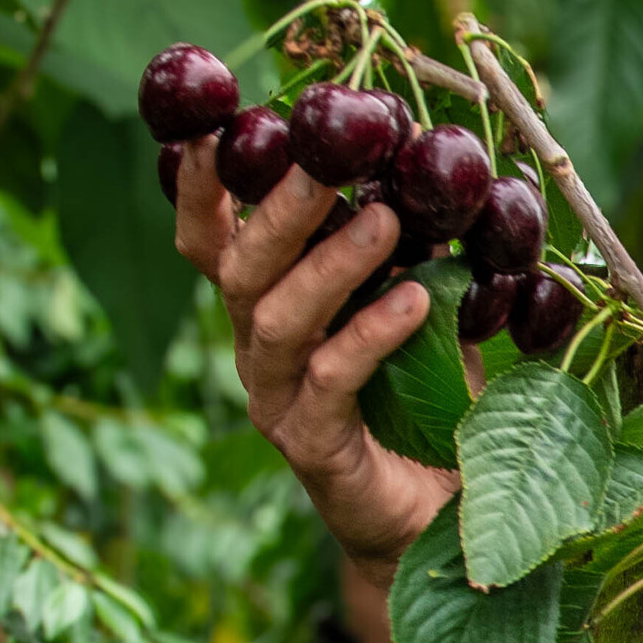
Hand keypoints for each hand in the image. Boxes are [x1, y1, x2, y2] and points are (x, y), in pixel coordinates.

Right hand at [170, 138, 454, 570]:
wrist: (437, 516)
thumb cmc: (425, 405)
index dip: (202, 185)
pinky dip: (371, 334)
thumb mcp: (423, 313)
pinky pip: (329, 380)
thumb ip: (417, 253)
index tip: (211, 125)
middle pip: (239, 268)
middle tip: (326, 158)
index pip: (215, 238)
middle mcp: (257, 349)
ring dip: (329, 263)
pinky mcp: (311, 446)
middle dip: (277, 207)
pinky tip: (416, 302)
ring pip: (276, 319)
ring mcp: (277, 399)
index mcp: (267, 306)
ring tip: (386, 220)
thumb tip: (439, 172)